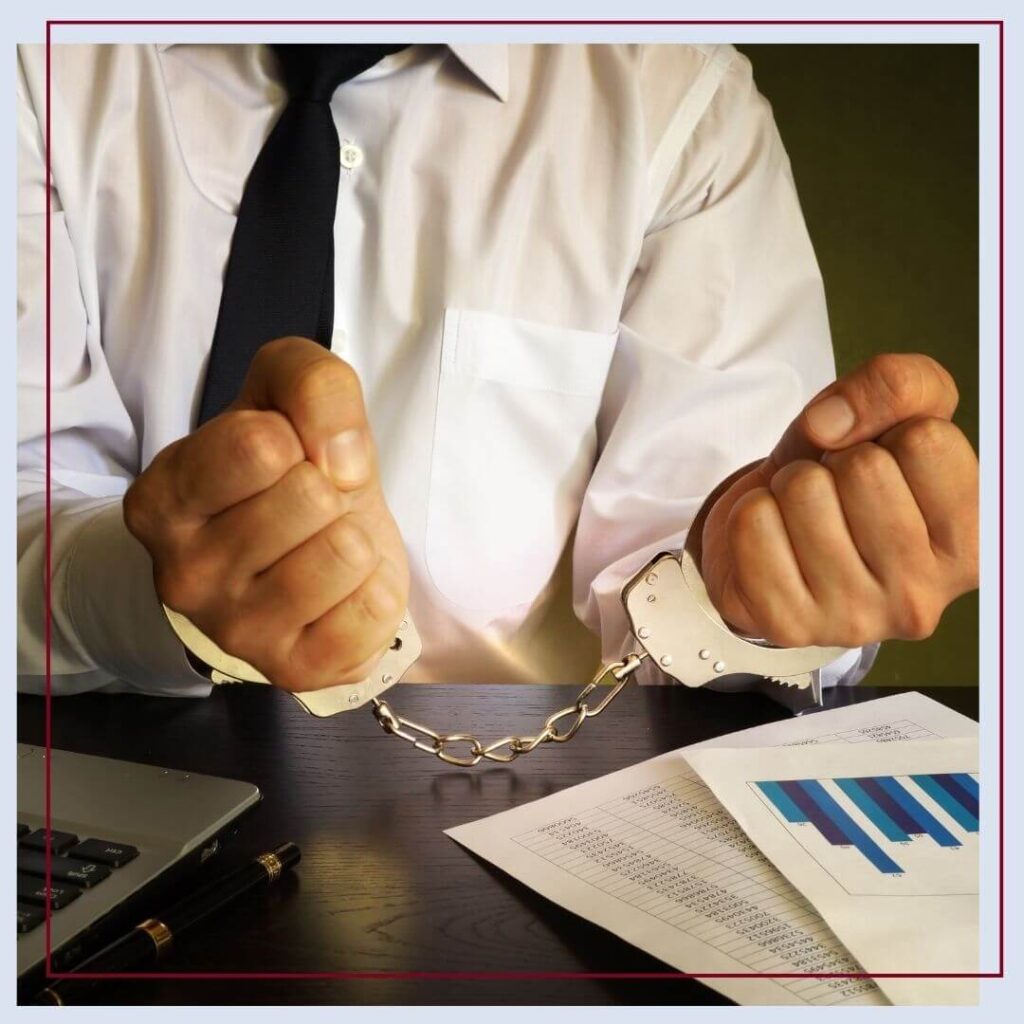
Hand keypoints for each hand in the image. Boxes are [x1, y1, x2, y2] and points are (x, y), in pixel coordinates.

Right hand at [124, 337, 408, 690]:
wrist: (287, 560)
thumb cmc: (278, 477)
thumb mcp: (283, 399)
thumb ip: (312, 384)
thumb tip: (342, 461)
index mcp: (164, 500)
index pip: (259, 445)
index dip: (299, 437)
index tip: (287, 458)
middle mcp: (184, 574)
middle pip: (310, 497)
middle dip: (328, 490)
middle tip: (308, 510)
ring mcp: (237, 632)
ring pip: (345, 553)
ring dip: (355, 537)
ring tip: (325, 546)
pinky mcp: (294, 670)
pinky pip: (374, 610)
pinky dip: (377, 590)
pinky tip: (344, 591)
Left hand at [698, 354, 977, 647]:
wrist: (775, 544)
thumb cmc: (847, 482)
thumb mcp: (893, 417)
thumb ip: (897, 385)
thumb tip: (829, 423)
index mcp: (971, 546)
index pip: (926, 441)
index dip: (888, 433)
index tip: (884, 464)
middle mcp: (924, 596)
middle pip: (862, 469)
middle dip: (834, 461)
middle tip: (834, 495)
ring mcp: (855, 619)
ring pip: (803, 492)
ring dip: (789, 487)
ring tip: (803, 517)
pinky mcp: (788, 626)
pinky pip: (752, 524)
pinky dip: (751, 513)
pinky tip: (773, 540)